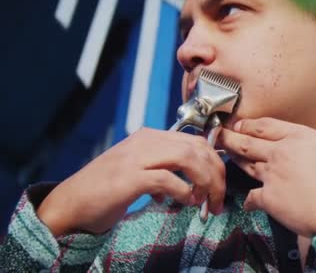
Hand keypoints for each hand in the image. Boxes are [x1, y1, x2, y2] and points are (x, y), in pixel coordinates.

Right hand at [37, 128, 225, 235]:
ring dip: (205, 183)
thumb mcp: (140, 172)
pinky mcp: (129, 177)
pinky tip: (185, 203)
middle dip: (216, 174)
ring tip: (206, 203)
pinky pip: (168, 179)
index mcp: (149, 137)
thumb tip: (191, 185)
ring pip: (188, 158)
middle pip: (197, 148)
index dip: (214, 163)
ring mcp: (136, 157)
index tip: (220, 185)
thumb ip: (164, 170)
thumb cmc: (106, 191)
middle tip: (219, 199)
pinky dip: (183, 192)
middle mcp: (145, 141)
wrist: (69, 204)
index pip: (195, 141)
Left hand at [219, 118, 315, 236]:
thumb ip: (311, 145)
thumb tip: (305, 149)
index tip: (239, 126)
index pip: (266, 126)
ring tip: (228, 157)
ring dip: (236, 160)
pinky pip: (252, 197)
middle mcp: (281, 151)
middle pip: (248, 142)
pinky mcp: (268, 197)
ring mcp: (272, 174)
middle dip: (230, 138)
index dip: (248, 125)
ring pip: (247, 164)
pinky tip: (248, 204)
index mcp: (299, 136)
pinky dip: (250, 201)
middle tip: (219, 136)